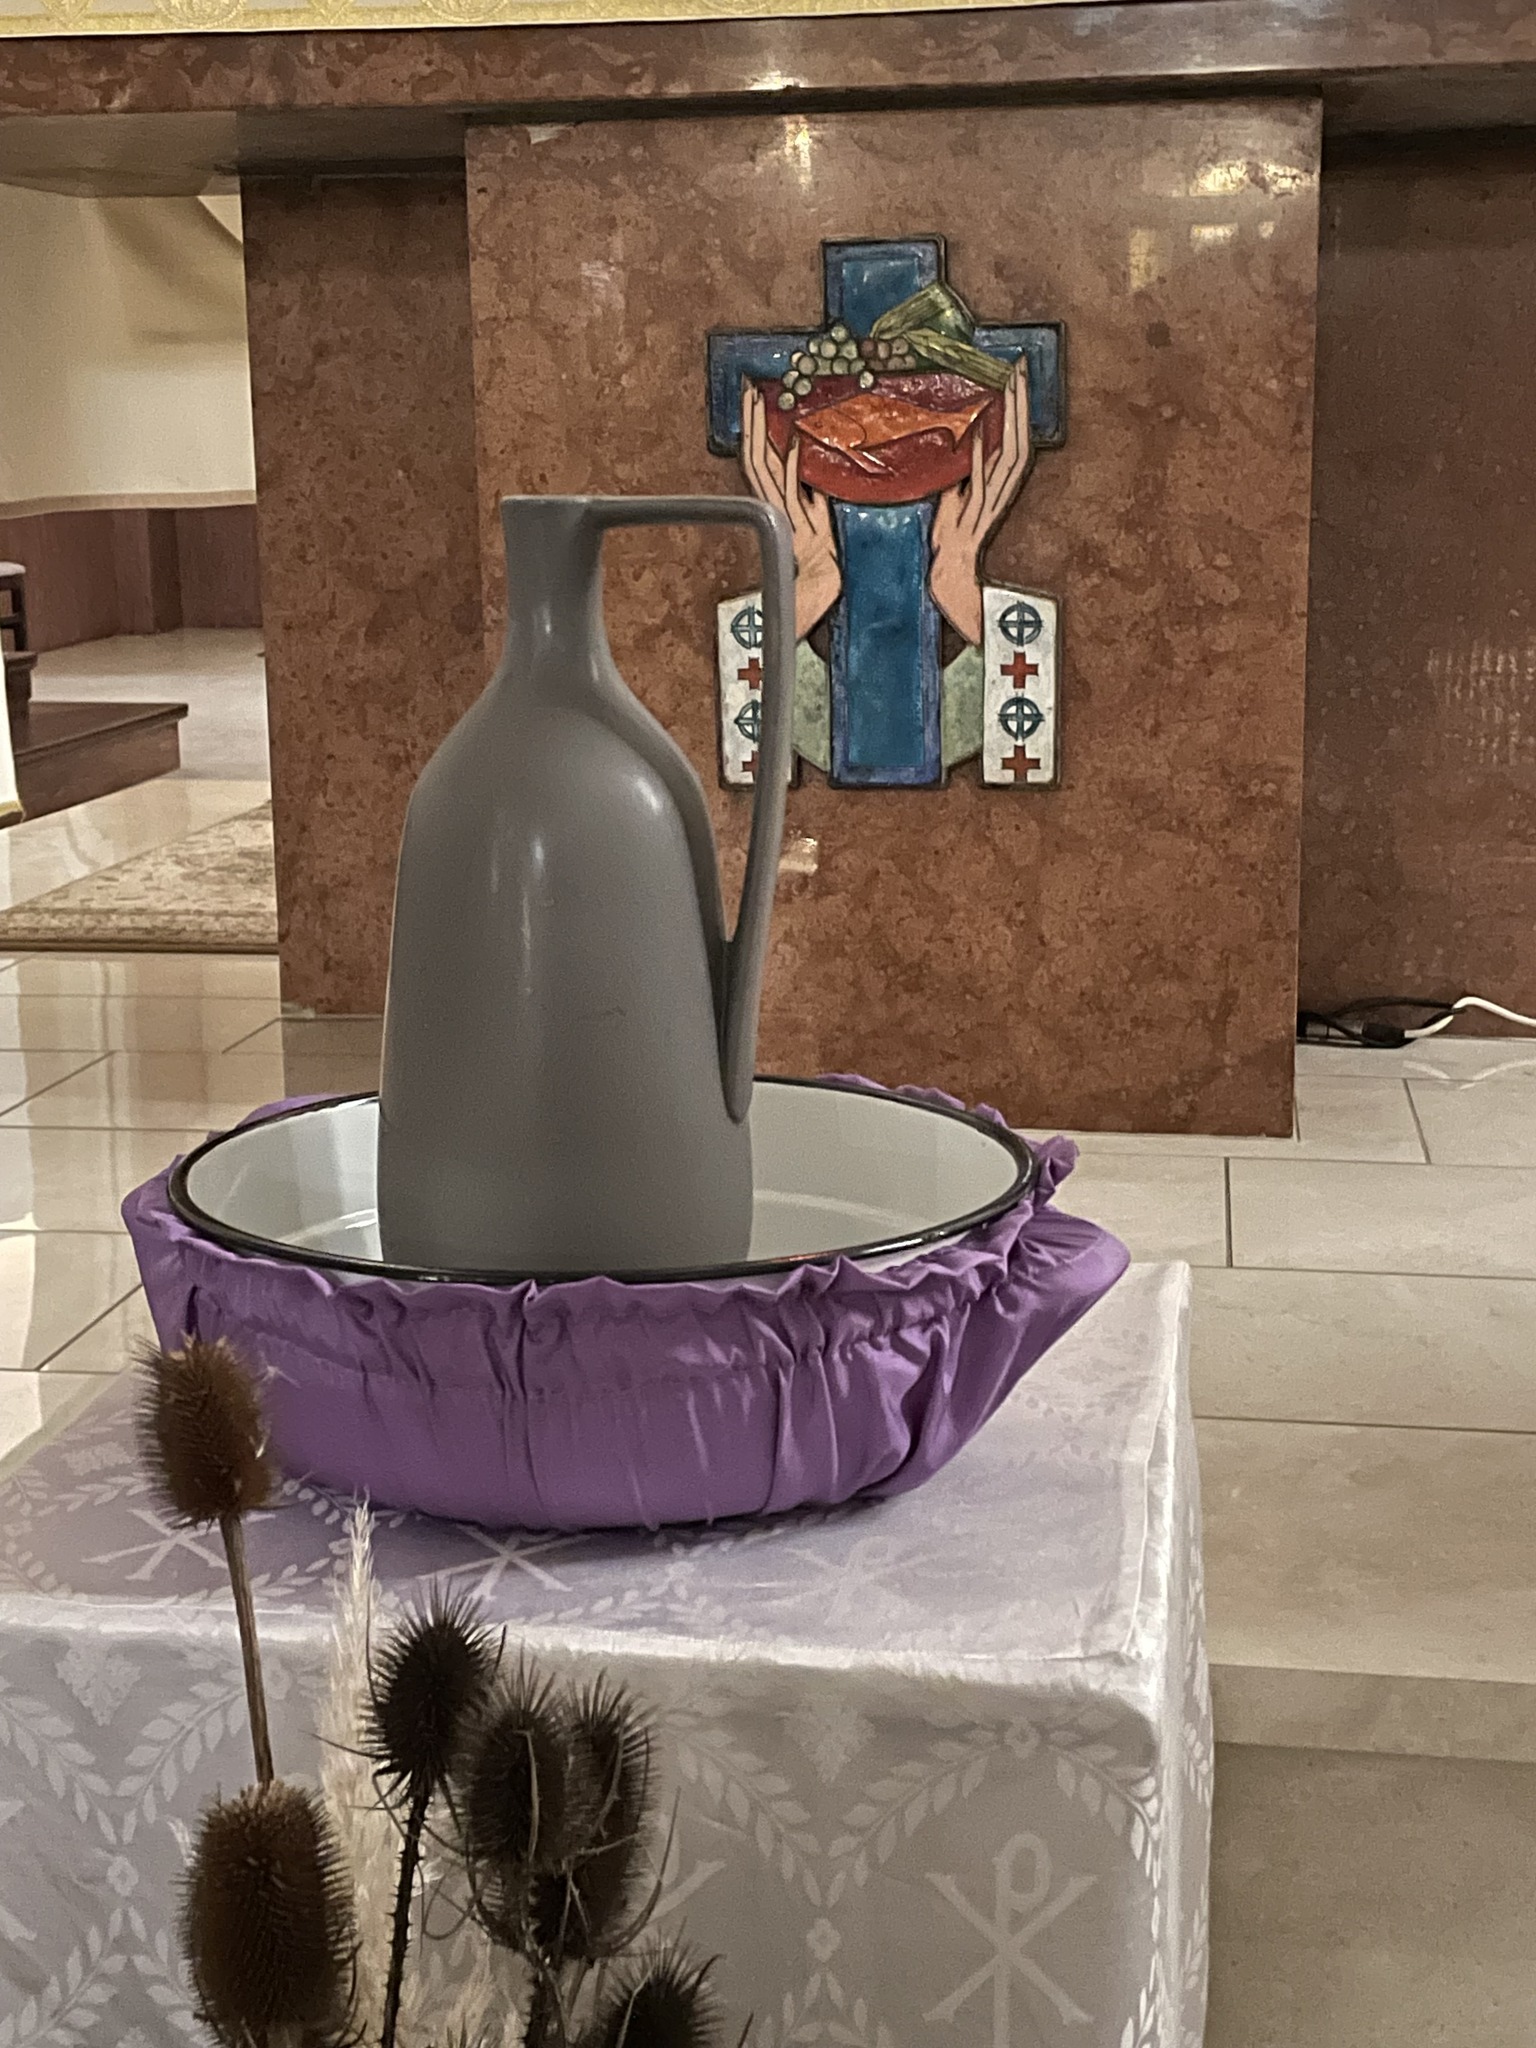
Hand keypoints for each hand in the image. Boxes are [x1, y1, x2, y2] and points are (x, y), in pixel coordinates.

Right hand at [740, 379, 841, 640]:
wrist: (823, 581)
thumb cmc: (821, 551)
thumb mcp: (815, 511)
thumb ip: (809, 492)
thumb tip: (810, 470)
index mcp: (774, 497)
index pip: (758, 455)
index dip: (753, 427)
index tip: (752, 397)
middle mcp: (773, 502)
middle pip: (756, 454)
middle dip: (751, 421)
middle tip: (749, 390)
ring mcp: (784, 512)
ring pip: (766, 467)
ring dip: (764, 433)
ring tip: (760, 404)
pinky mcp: (799, 523)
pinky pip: (792, 489)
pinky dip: (792, 466)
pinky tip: (793, 443)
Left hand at [929, 359, 1031, 645]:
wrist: (950, 570)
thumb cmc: (952, 533)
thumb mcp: (957, 490)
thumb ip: (965, 467)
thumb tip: (962, 437)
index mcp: (1000, 480)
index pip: (1016, 433)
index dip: (1019, 403)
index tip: (1018, 370)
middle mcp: (1002, 488)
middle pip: (1018, 439)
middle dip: (1020, 404)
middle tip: (1019, 369)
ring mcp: (991, 502)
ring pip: (1007, 457)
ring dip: (1007, 424)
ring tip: (1007, 392)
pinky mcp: (975, 517)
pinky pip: (980, 485)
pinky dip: (979, 462)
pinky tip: (976, 439)